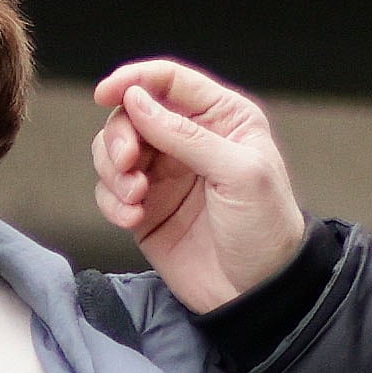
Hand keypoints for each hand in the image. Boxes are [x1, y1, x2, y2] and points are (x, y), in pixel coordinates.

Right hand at [89, 59, 309, 314]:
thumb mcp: (237, 173)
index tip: (106, 94)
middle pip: (132, 114)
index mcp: (221, 118)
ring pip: (113, 150)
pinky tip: (132, 218)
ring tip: (135, 198)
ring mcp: (164, 174)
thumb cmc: (265, 228)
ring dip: (113, 171)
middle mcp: (189, 139)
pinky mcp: (145, 207)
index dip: (134, 80)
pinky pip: (110, 191)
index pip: (169, 81)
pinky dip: (112, 201)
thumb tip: (136, 100)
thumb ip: (185, 134)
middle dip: (120, 136)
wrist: (257, 292)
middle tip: (129, 165)